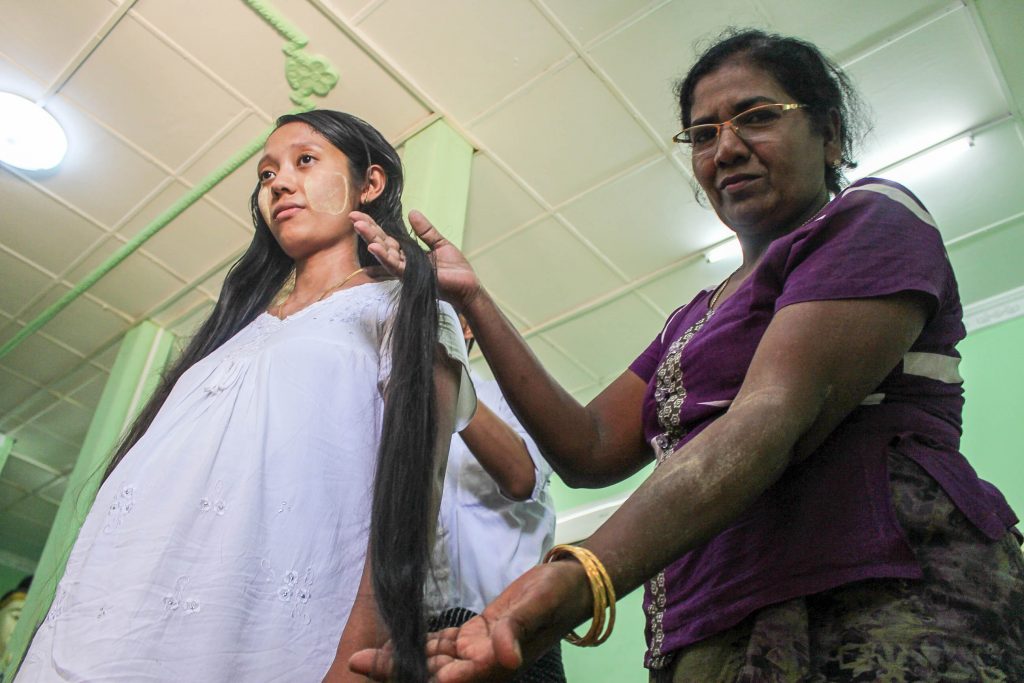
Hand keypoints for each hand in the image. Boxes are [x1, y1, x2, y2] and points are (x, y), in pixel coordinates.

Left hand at [349, 560, 590, 681]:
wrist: (573, 584)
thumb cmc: (558, 594)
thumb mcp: (538, 606)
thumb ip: (518, 629)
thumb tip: (505, 657)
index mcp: (497, 662)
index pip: (453, 676)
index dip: (422, 676)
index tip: (390, 673)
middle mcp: (484, 662)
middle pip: (434, 672)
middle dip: (397, 670)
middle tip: (357, 662)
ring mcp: (479, 649)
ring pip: (433, 659)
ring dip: (401, 658)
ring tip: (365, 656)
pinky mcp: (479, 633)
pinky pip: (444, 644)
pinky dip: (421, 644)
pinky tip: (398, 642)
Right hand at [351, 209, 481, 309]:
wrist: (468, 286)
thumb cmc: (455, 269)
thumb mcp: (439, 244)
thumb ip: (425, 230)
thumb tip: (412, 212)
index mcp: (408, 254)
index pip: (387, 238)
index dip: (374, 226)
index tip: (360, 214)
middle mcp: (403, 263)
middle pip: (381, 244)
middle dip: (367, 230)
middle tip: (352, 217)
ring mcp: (406, 272)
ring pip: (385, 254)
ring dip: (371, 240)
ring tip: (359, 226)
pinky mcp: (412, 278)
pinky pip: (395, 267)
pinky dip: (385, 257)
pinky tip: (374, 247)